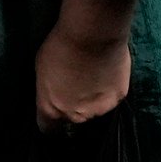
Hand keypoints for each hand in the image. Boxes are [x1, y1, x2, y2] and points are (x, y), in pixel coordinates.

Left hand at [35, 0, 135, 125]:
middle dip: (73, 105)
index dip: (51, 120)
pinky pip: (111, 98)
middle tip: (77, 83)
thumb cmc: (61, 45)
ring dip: (92, 98)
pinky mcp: (118, 97)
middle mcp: (76, 116)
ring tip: (93, 74)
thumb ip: (49, 91)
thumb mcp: (42, 71)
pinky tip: (106, 70)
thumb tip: (56, 96)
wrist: (93, 32)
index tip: (54, 110)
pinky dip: (108, 88)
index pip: (48, 128)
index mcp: (52, 109)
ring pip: (94, 109)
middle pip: (73, 119)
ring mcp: (99, 109)